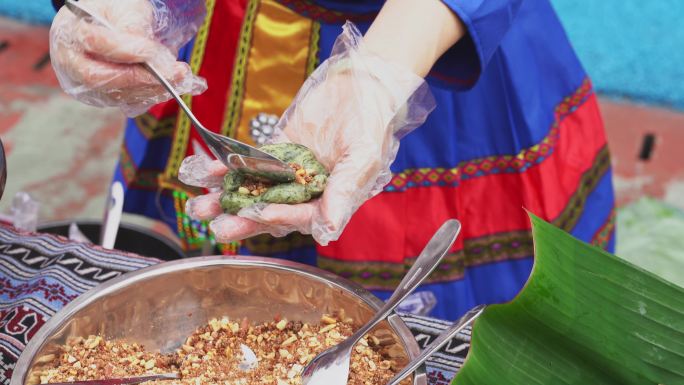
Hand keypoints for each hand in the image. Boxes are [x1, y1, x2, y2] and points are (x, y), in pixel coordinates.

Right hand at [49, 0, 205, 116]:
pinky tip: (171, 85)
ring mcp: (84, 84)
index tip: (153, 51)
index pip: (95, 42)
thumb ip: (133, 26)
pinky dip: (150, 94)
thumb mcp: (124, 8)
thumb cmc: (114, 13)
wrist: (108, 25)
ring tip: (180, 77)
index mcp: (69, 31)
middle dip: (140, 78)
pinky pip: (126, 101)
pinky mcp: (102, 96)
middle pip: (100, 77)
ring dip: (152, 88)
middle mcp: (71, 61)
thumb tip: (147, 54)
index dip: (126, 50)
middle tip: (173, 74)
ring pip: (116, 94)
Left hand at [179, 22, 434, 245]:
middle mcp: (307, 192)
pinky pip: (250, 163)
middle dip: (244, 220)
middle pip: (271, 212)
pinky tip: (209, 171)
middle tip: (218, 228)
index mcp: (331, 201)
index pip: (302, 217)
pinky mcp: (277, 151)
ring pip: (255, 190)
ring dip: (228, 198)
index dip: (280, 217)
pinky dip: (230, 167)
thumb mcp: (362, 159)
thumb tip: (327, 231)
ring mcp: (289, 172)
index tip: (258, 213)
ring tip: (200, 207)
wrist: (360, 85)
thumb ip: (344, 193)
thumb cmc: (371, 124)